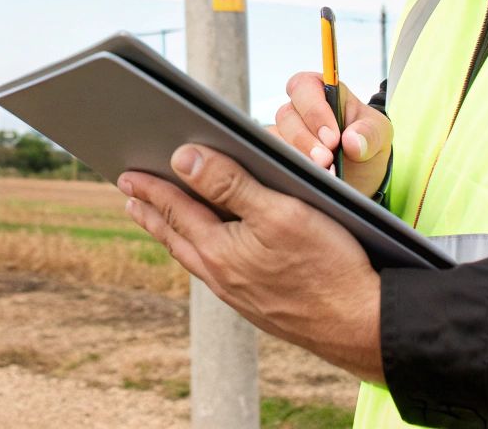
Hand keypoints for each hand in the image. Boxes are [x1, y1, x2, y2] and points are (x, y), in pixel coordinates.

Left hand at [118, 144, 383, 382]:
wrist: (360, 327)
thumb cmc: (328, 265)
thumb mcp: (279, 211)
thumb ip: (228, 184)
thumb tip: (181, 160)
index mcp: (218, 249)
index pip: (175, 209)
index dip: (150, 189)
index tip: (126, 175)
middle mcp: (220, 276)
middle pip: (176, 237)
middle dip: (152, 213)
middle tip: (130, 197)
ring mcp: (238, 295)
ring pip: (194, 258)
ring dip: (174, 234)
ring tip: (160, 221)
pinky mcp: (259, 306)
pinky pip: (216, 274)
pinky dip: (200, 253)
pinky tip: (210, 252)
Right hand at [271, 72, 391, 198]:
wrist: (361, 176)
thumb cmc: (365, 143)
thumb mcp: (379, 134)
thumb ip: (370, 133)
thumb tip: (352, 141)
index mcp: (323, 92)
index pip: (305, 86)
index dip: (315, 110)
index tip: (333, 137)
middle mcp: (300, 109)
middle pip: (287, 114)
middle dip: (306, 139)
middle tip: (326, 158)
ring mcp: (286, 133)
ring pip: (276, 138)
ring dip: (299, 156)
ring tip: (322, 171)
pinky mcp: (279, 155)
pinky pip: (274, 158)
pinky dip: (290, 168)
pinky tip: (308, 177)